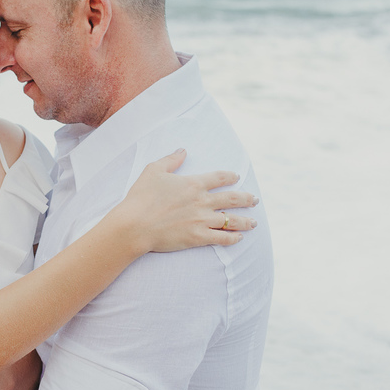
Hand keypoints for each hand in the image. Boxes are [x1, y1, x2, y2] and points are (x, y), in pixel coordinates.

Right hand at [118, 149, 258, 251]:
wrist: (134, 225)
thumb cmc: (141, 197)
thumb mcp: (153, 170)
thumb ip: (171, 160)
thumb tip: (182, 150)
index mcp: (194, 183)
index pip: (220, 178)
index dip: (231, 177)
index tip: (237, 177)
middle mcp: (202, 201)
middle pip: (233, 199)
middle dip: (247, 199)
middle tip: (255, 199)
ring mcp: (202, 220)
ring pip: (232, 220)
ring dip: (246, 221)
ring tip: (254, 222)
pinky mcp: (198, 237)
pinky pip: (222, 238)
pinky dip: (233, 238)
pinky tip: (240, 238)